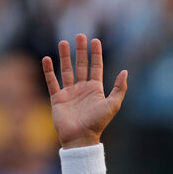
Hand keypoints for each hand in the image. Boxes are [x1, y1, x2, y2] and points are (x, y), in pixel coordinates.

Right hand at [42, 34, 127, 148]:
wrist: (81, 137)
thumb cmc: (98, 123)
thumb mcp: (113, 105)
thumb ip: (119, 88)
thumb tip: (125, 71)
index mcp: (96, 90)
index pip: (96, 67)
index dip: (96, 54)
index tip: (95, 40)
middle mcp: (82, 89)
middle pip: (81, 65)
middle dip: (80, 51)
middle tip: (79, 36)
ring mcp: (69, 93)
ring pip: (66, 70)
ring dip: (64, 56)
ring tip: (63, 42)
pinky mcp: (57, 98)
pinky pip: (52, 82)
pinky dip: (49, 71)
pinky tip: (47, 58)